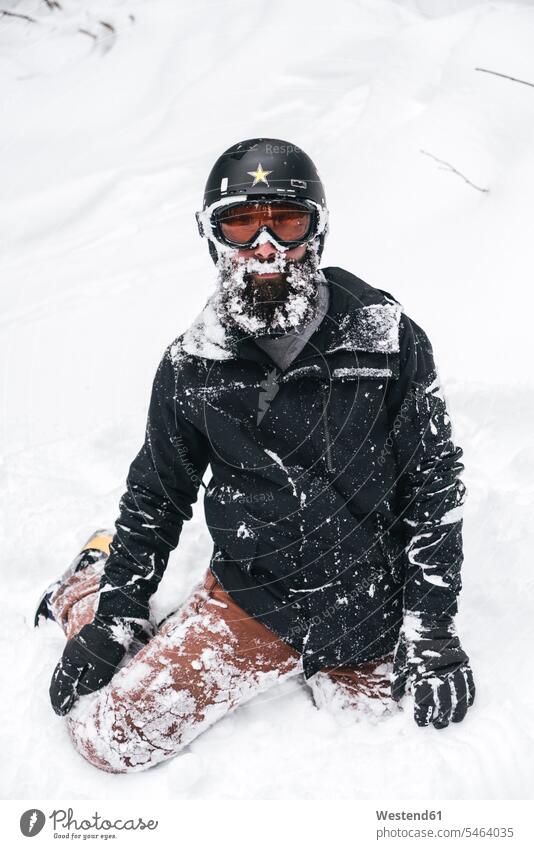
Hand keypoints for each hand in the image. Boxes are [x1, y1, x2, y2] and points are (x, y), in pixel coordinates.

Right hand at [49, 614, 152, 715]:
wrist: (118, 609)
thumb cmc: (111, 637)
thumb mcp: (103, 665)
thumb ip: (91, 681)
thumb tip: (82, 690)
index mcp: (71, 658)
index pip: (61, 684)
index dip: (60, 699)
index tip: (61, 712)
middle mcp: (72, 651)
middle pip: (62, 675)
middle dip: (62, 691)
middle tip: (63, 705)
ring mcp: (80, 644)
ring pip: (70, 667)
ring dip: (69, 681)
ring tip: (72, 693)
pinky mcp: (90, 640)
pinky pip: (78, 660)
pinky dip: (77, 671)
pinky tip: (83, 674)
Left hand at [391, 613, 474, 728]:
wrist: (429, 622)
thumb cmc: (412, 643)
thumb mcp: (400, 662)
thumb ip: (399, 682)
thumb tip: (397, 700)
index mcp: (421, 675)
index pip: (424, 703)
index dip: (423, 716)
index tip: (422, 722)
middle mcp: (439, 675)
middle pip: (444, 704)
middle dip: (441, 718)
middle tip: (438, 725)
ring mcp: (454, 669)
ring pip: (459, 697)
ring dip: (457, 711)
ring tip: (454, 720)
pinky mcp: (463, 664)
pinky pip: (469, 684)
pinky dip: (468, 696)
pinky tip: (466, 704)